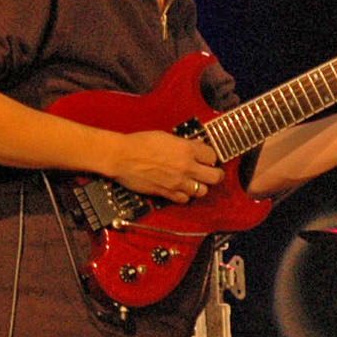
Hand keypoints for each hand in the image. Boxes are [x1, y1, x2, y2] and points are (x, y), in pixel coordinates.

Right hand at [108, 130, 222, 202]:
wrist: (121, 156)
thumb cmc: (139, 144)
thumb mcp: (167, 137)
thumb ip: (185, 144)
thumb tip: (195, 147)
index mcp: (186, 149)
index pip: (213, 156)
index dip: (211, 158)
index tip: (208, 159)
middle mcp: (185, 167)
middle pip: (215, 177)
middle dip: (215, 175)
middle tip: (212, 173)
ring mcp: (177, 182)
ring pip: (202, 191)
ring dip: (201, 186)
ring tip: (196, 182)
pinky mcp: (166, 192)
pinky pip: (185, 199)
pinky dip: (185, 195)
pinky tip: (182, 189)